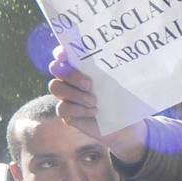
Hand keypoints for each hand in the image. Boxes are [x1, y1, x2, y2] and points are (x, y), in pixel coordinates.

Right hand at [47, 45, 146, 162]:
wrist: (126, 126)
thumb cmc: (123, 100)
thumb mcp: (121, 84)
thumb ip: (112, 71)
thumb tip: (117, 56)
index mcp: (81, 67)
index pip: (62, 54)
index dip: (59, 52)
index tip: (65, 55)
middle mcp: (69, 79)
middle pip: (55, 68)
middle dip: (71, 74)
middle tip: (89, 84)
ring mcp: (66, 96)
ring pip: (55, 87)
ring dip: (75, 94)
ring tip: (94, 102)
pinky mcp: (67, 113)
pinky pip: (62, 108)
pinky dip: (78, 109)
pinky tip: (93, 112)